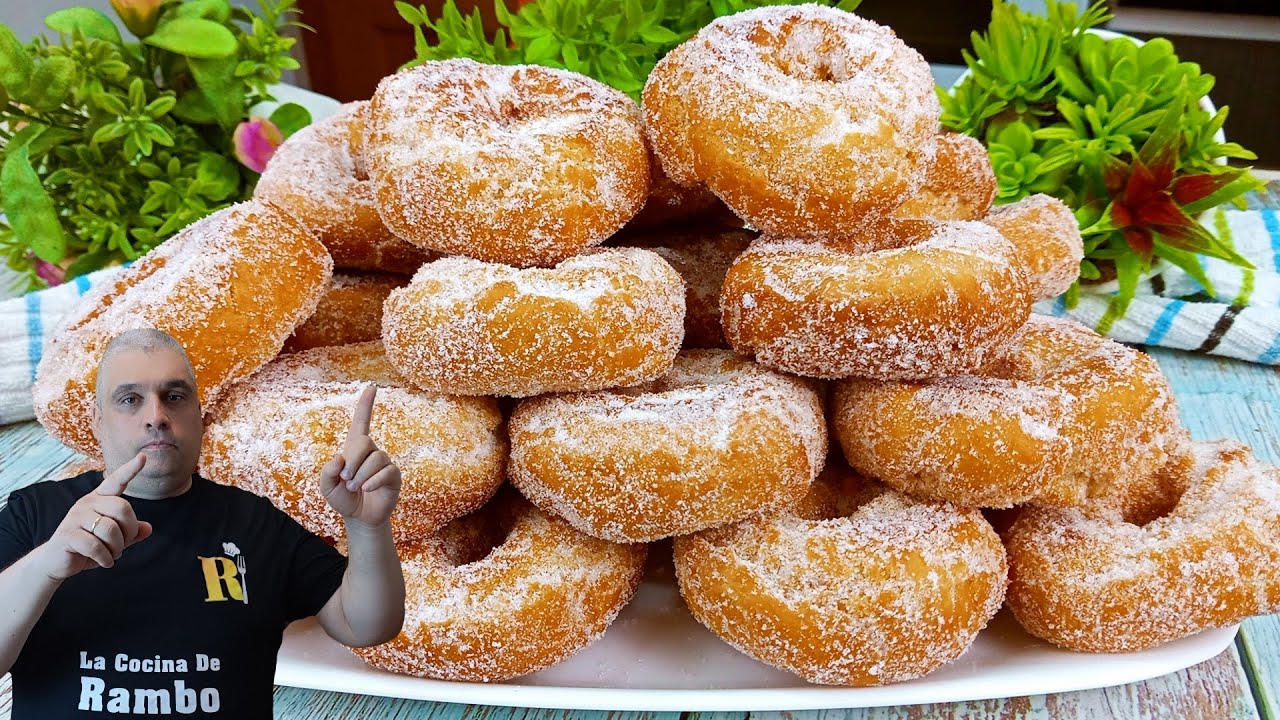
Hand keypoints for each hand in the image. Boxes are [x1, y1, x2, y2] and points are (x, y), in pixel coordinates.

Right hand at [34, 453, 154, 580]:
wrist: (57, 561)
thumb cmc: (88, 546)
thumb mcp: (114, 539)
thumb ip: (131, 533)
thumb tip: (148, 529)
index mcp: (99, 499)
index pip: (116, 481)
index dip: (130, 470)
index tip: (143, 457)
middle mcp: (87, 503)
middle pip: (123, 508)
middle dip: (129, 531)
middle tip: (123, 545)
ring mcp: (75, 517)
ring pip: (110, 529)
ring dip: (117, 548)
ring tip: (112, 554)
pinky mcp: (67, 535)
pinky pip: (96, 546)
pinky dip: (105, 558)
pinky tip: (104, 562)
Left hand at [319, 385, 401, 529]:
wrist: (359, 517)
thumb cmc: (343, 498)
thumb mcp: (327, 486)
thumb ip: (328, 472)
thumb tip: (340, 458)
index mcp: (354, 448)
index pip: (361, 421)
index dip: (366, 404)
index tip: (372, 387)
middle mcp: (371, 451)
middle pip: (364, 441)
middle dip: (353, 461)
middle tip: (346, 480)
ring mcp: (384, 462)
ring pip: (375, 459)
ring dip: (360, 476)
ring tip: (355, 488)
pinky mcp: (394, 475)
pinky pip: (386, 472)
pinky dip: (373, 481)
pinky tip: (367, 489)